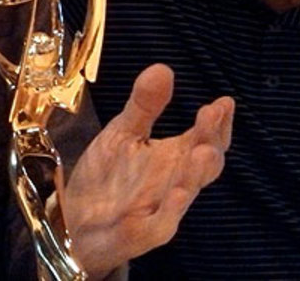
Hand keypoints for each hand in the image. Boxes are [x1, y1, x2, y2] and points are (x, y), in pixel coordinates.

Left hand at [59, 63, 233, 276]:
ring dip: (196, 173)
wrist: (75, 221)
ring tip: (203, 151)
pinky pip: (164, 222)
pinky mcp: (145, 232)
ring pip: (187, 192)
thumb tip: (163, 68)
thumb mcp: (123, 134)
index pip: (205, 139)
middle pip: (204, 164)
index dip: (218, 123)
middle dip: (211, 141)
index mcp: (173, 157)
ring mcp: (162, 209)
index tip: (224, 102)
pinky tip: (179, 191)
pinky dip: (173, 207)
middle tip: (211, 116)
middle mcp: (174, 182)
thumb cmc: (107, 178)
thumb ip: (144, 106)